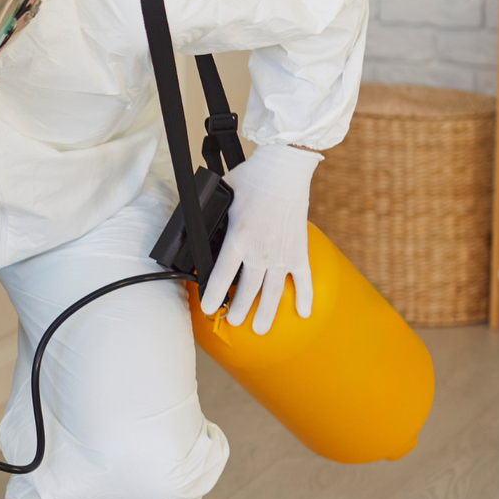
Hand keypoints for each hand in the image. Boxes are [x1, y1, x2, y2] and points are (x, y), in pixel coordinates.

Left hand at [199, 143, 322, 334]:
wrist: (284, 169)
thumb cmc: (250, 178)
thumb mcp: (220, 196)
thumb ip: (210, 214)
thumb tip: (194, 222)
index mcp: (238, 239)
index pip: (222, 276)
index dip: (214, 295)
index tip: (208, 308)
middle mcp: (260, 251)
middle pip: (247, 290)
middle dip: (238, 310)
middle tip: (233, 321)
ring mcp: (282, 252)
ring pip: (273, 291)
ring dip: (266, 313)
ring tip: (260, 329)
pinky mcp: (299, 249)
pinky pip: (304, 278)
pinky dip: (305, 296)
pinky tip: (303, 314)